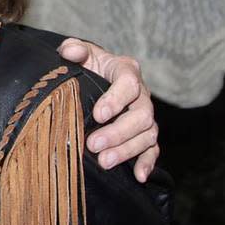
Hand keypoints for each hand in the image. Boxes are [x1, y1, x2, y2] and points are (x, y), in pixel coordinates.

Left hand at [57, 38, 157, 181]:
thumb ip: (74, 49)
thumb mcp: (79, 52)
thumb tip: (71, 52)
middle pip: (141, 114)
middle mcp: (141, 94)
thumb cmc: (85, 64)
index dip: (115, 100)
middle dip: (118, 132)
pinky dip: (147, 162)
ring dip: (127, 150)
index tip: (98, 114)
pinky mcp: (144, 133)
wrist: (93, 76)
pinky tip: (138, 176)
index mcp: (125, 70)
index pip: (129, 84)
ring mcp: (145, 115)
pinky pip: (153, 149)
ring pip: (147, 134)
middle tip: (93, 144)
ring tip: (104, 161)